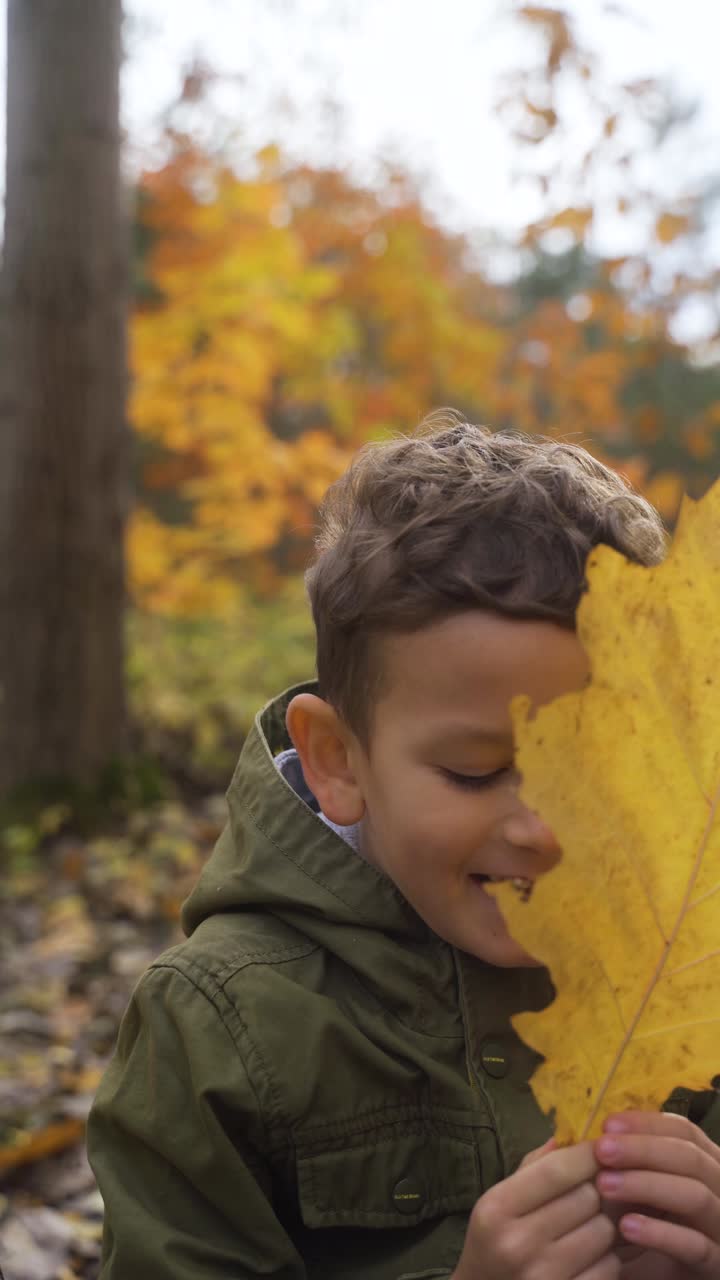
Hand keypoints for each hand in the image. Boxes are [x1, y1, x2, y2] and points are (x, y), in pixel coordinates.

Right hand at [452, 1139, 617, 1278]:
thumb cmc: (493, 1242)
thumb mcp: (498, 1202)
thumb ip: (532, 1168)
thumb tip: (568, 1137)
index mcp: (497, 1209)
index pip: (557, 1171)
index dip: (587, 1154)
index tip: (602, 1147)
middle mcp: (518, 1244)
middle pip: (588, 1198)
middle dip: (595, 1189)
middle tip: (589, 1191)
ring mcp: (545, 1278)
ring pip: (604, 1231)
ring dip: (602, 1223)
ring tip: (586, 1225)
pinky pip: (610, 1266)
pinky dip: (606, 1257)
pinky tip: (588, 1256)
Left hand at [594, 1110, 719, 1277]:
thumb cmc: (654, 1233)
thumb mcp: (643, 1195)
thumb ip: (628, 1167)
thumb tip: (593, 1139)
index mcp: (707, 1167)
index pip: (685, 1131)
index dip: (647, 1123)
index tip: (607, 1125)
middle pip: (691, 1158)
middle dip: (643, 1149)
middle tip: (601, 1150)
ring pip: (696, 1196)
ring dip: (647, 1185)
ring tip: (605, 1185)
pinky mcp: (717, 1266)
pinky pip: (696, 1246)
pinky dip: (661, 1233)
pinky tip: (627, 1226)